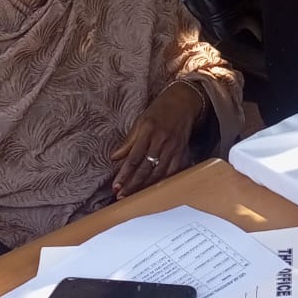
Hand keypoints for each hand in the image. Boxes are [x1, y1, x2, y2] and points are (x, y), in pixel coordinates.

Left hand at [111, 82, 205, 197]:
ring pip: (159, 172)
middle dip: (133, 184)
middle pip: (146, 167)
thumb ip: (128, 141)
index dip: (124, 174)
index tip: (115, 186)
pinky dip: (163, 181)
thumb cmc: (159, 111)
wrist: (183, 101)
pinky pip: (173, 170)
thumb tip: (114, 157)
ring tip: (134, 195)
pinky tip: (155, 189)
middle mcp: (161, 140)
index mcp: (148, 131)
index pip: (134, 157)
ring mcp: (173, 146)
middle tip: (121, 196)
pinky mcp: (182, 151)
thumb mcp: (140, 121)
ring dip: (146, 186)